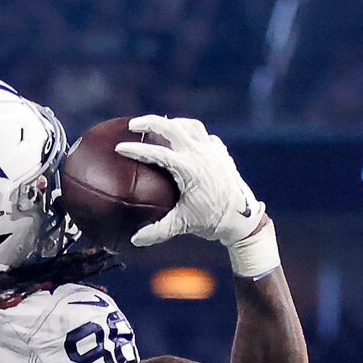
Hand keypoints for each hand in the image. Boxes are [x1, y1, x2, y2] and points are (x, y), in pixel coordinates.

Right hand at [117, 115, 275, 272]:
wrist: (243, 218)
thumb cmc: (211, 221)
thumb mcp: (182, 225)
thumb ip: (156, 231)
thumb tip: (134, 240)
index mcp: (188, 168)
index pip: (156, 153)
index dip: (135, 149)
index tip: (120, 148)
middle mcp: (200, 153)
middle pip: (171, 126)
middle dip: (150, 122)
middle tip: (133, 125)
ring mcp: (212, 150)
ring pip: (189, 125)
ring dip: (172, 123)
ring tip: (159, 127)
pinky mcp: (220, 152)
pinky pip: (203, 135)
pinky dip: (190, 134)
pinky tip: (183, 141)